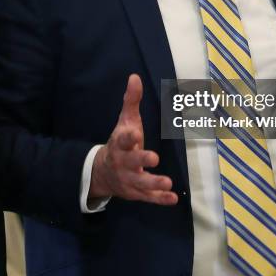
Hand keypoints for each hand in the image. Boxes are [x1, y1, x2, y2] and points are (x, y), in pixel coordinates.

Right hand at [88, 74, 177, 204]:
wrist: (102, 172)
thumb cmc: (120, 142)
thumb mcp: (125, 121)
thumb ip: (131, 101)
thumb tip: (134, 76)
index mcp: (120, 144)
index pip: (123, 140)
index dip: (128, 137)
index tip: (134, 133)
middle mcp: (123, 162)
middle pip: (131, 162)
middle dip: (141, 160)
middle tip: (154, 158)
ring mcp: (129, 179)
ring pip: (141, 183)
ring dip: (153, 183)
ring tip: (168, 183)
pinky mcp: (137, 192)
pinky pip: (148, 197)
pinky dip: (160, 199)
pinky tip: (173, 198)